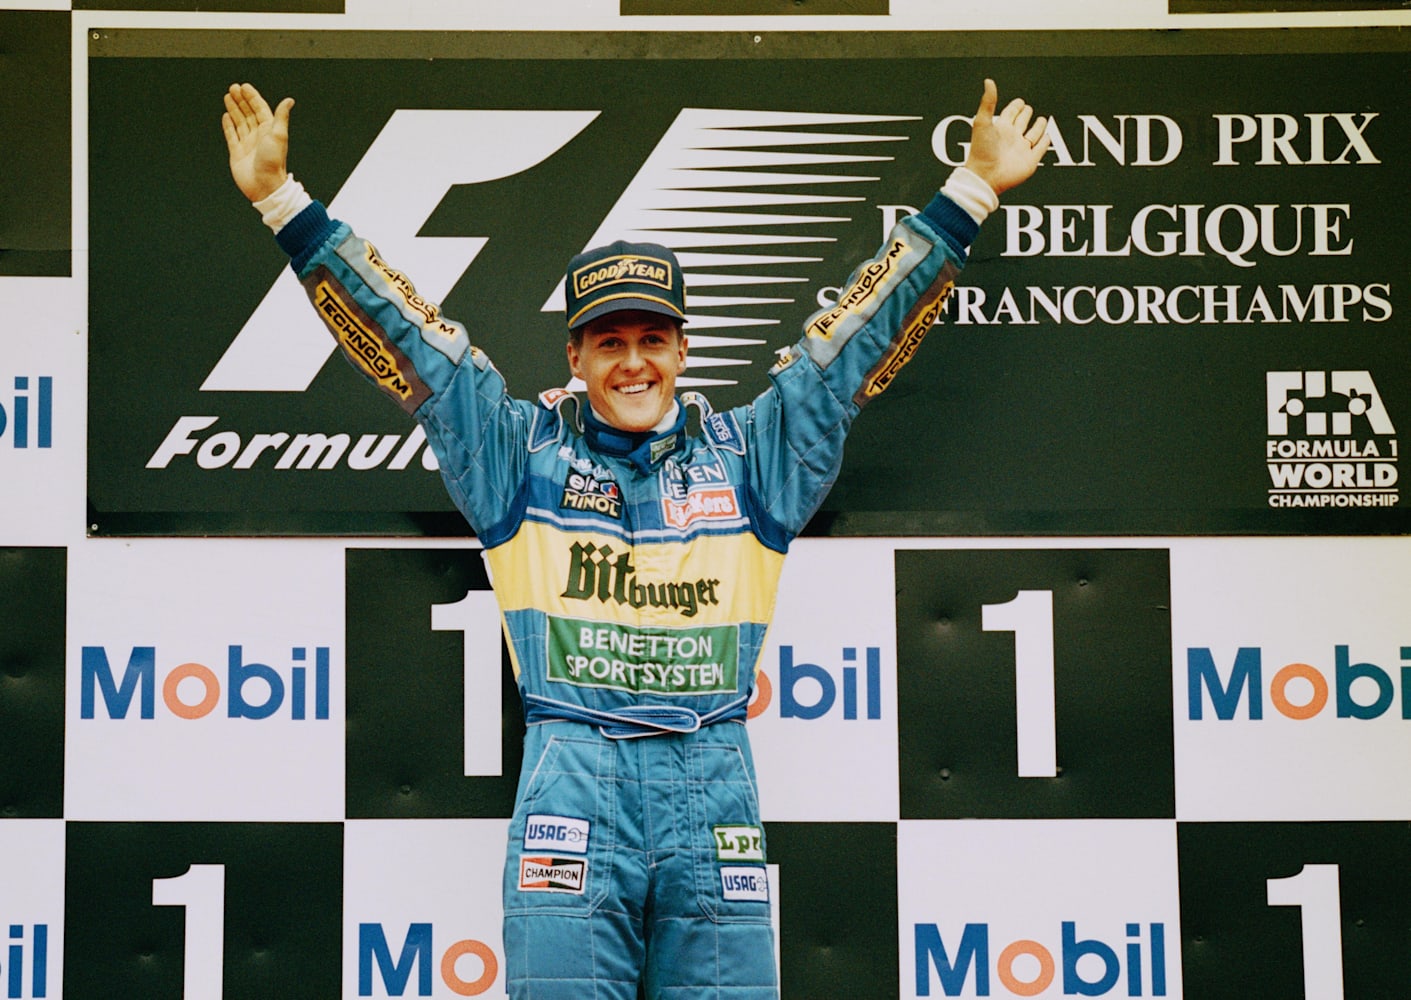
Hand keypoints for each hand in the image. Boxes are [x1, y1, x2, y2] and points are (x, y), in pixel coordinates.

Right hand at [222, 82, 293, 202]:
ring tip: (227, 96)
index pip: (260, 109)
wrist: (265, 186)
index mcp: (269, 131)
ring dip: (234, 109)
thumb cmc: (273, 162)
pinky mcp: (237, 153)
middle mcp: (258, 136)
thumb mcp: (278, 135)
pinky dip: (228, 125)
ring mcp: (247, 144)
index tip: (244, 86)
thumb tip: (289, 100)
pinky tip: (226, 116)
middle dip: (241, 100)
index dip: (252, 97)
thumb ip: (281, 117)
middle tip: (233, 88)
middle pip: (248, 113)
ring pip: (239, 122)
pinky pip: (232, 136)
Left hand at [963, 79, 1049, 195]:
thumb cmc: (981, 151)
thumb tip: (989, 81)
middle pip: (1022, 122)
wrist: (986, 177)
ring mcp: (1021, 149)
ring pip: (1033, 134)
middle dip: (1026, 114)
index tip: (1019, 101)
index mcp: (1001, 128)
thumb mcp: (982, 122)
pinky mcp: (1030, 160)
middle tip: (1027, 108)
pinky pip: (1040, 149)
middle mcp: (1012, 138)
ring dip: (1038, 127)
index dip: (1015, 106)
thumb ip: (988, 102)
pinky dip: (1044, 142)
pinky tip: (1047, 136)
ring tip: (1041, 119)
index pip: (1011, 113)